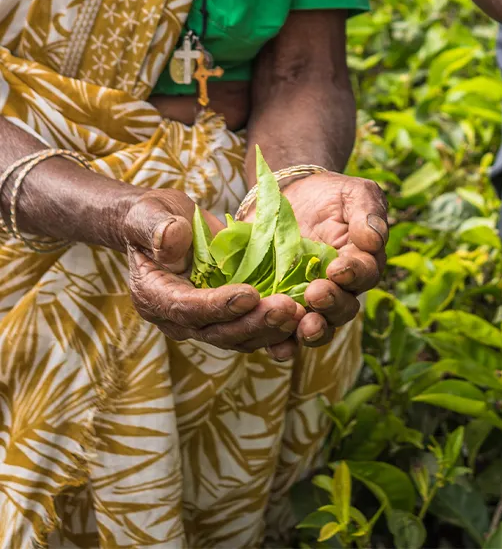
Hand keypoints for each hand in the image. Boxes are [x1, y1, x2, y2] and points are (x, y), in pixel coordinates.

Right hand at [124, 189, 304, 358]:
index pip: (186, 308)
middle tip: (287, 308)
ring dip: (271, 329)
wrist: (165, 226)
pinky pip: (254, 330)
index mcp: (154, 296)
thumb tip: (170, 240)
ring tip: (300, 313)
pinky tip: (304, 318)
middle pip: (218, 332)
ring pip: (240, 337)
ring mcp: (206, 321)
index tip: (250, 294)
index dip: (218, 305)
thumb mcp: (149, 213)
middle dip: (254, 322)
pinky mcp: (229, 316)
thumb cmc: (153, 218)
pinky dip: (277, 329)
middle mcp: (179, 318)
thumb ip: (157, 227)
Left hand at [243, 172, 387, 351]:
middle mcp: (340, 290)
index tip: (338, 268)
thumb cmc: (330, 194)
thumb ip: (367, 211)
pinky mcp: (280, 306)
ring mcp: (310, 302)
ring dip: (312, 331)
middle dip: (331, 305)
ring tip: (303, 326)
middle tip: (316, 293)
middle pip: (343, 309)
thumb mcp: (353, 192)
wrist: (290, 196)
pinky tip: (275, 346)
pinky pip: (284, 334)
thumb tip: (374, 238)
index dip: (353, 273)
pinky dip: (282, 344)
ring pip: (318, 327)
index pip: (364, 274)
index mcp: (362, 263)